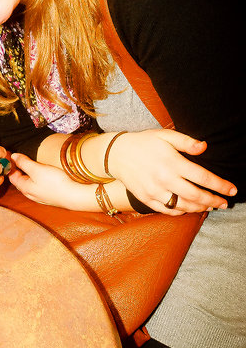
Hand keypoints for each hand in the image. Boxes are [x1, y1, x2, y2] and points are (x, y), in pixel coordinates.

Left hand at [9, 152, 98, 208]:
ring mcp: (41, 196)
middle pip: (20, 180)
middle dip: (18, 169)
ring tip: (30, 164)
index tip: (10, 156)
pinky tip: (43, 174)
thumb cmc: (55, 183)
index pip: (12, 176)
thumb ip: (24, 163)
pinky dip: (37, 178)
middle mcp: (31, 194)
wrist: (74, 196)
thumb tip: (13, 156)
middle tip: (19, 158)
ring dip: (28, 174)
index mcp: (25, 188)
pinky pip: (39, 186)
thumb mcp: (37, 169)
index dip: (10, 166)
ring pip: (30, 183)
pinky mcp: (50, 195)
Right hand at [107, 129, 236, 214]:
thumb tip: (204, 147)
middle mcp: (164, 179)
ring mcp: (154, 191)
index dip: (220, 185)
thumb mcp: (165, 135)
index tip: (232, 190)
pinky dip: (180, 211)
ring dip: (199, 208)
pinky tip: (188, 208)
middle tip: (224, 204)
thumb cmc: (144, 142)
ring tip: (210, 206)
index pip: (202, 177)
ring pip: (182, 206)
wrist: (116, 154)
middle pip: (195, 196)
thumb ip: (186, 141)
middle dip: (213, 201)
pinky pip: (167, 210)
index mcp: (172, 162)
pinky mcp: (146, 198)